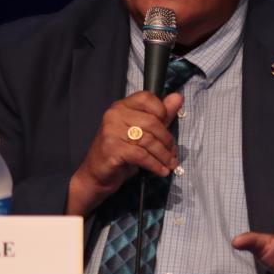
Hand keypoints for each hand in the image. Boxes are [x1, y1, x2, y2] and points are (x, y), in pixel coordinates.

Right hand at [65, 91, 182, 215]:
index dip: (162, 111)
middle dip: (167, 140)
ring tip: (170, 164)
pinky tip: (161, 171)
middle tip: (173, 153)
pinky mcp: (112, 149)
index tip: (167, 128)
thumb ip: (160, 116)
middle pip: (152, 122)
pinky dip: (155, 164)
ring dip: (163, 155)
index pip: (147, 98)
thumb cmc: (120, 152)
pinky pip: (142, 155)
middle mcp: (114, 115)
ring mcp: (111, 131)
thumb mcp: (142, 132)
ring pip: (148, 140)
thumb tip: (178, 98)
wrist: (95, 175)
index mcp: (121, 106)